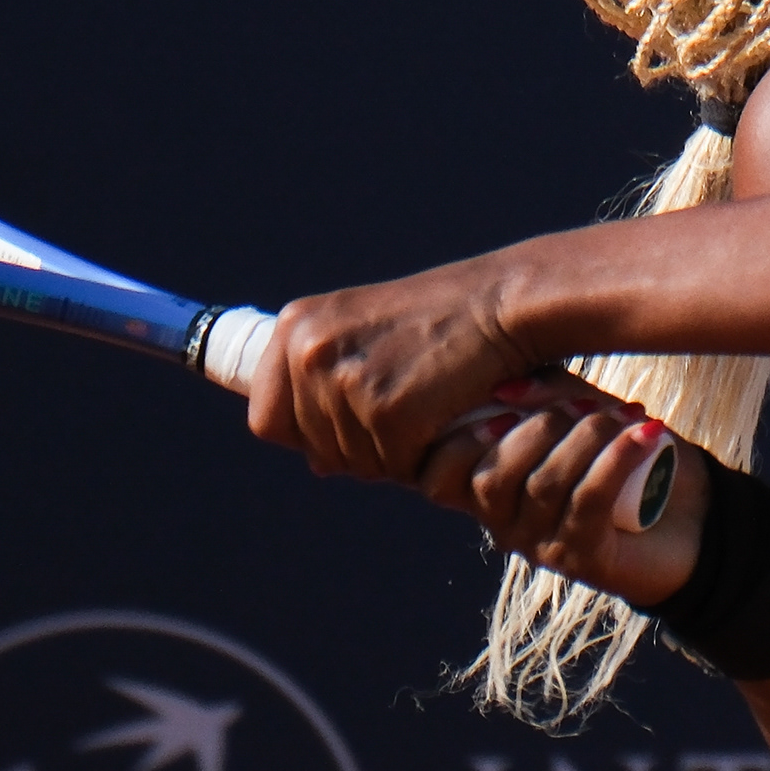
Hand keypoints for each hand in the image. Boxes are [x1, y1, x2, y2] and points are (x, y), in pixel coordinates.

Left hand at [249, 263, 536, 481]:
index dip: (307, 433)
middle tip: (405, 417)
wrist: (503, 304)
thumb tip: (315, 464)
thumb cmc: (444, 319)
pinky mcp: (387, 412)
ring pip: (352, 462)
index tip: (347, 425)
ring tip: (426, 413)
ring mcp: (346, 381)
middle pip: (311, 447)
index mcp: (296, 326)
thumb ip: (329, 387)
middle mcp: (310, 351)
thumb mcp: (367, 334)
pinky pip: (392, 466)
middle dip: (356, 447)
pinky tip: (442, 423)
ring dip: (391, 455)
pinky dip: (421, 457)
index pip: (266, 418)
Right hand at [417, 386, 706, 609]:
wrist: (693, 516)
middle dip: (538, 428)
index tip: (503, 408)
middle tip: (587, 406)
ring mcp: (542, 547)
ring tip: (626, 416)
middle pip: (490, 479)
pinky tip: (646, 434)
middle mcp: (505, 526)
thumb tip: (506, 389)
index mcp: (490, 489)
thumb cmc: (627, 458)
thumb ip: (543, 395)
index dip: (457, 443)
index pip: (437, 478)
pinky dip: (616, 459)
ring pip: (543, 485)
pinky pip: (588, 501)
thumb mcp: (581, 411)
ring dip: (586, 438)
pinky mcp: (584, 560)